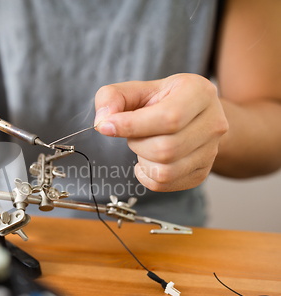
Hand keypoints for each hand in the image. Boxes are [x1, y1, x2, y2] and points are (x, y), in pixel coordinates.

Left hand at [94, 73, 228, 191]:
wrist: (190, 115)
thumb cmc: (160, 101)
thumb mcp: (136, 89)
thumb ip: (112, 97)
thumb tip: (103, 121)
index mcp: (199, 92)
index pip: (169, 118)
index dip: (132, 126)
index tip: (107, 126)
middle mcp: (213, 122)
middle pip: (166, 148)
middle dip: (137, 144)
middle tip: (134, 134)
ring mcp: (211, 151)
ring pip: (166, 171)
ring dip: (142, 161)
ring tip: (143, 145)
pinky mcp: (202, 172)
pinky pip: (165, 185)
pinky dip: (146, 176)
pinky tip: (146, 160)